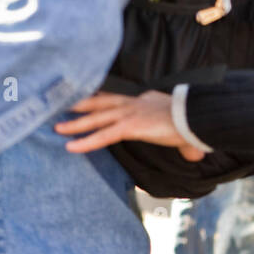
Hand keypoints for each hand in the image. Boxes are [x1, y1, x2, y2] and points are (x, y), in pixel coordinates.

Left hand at [55, 90, 205, 159]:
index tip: (84, 99)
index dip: (98, 99)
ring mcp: (129, 113)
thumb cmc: (194, 123)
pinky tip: (72, 146)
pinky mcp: (130, 126)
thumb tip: (194, 155)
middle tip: (61, 107)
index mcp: (143, 100)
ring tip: (58, 128)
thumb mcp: (185, 132)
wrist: (196, 117)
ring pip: (95, 118)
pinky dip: (86, 141)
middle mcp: (133, 103)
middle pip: (99, 103)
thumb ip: (184, 144)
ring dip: (75, 123)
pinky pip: (102, 135)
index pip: (115, 98)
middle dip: (79, 105)